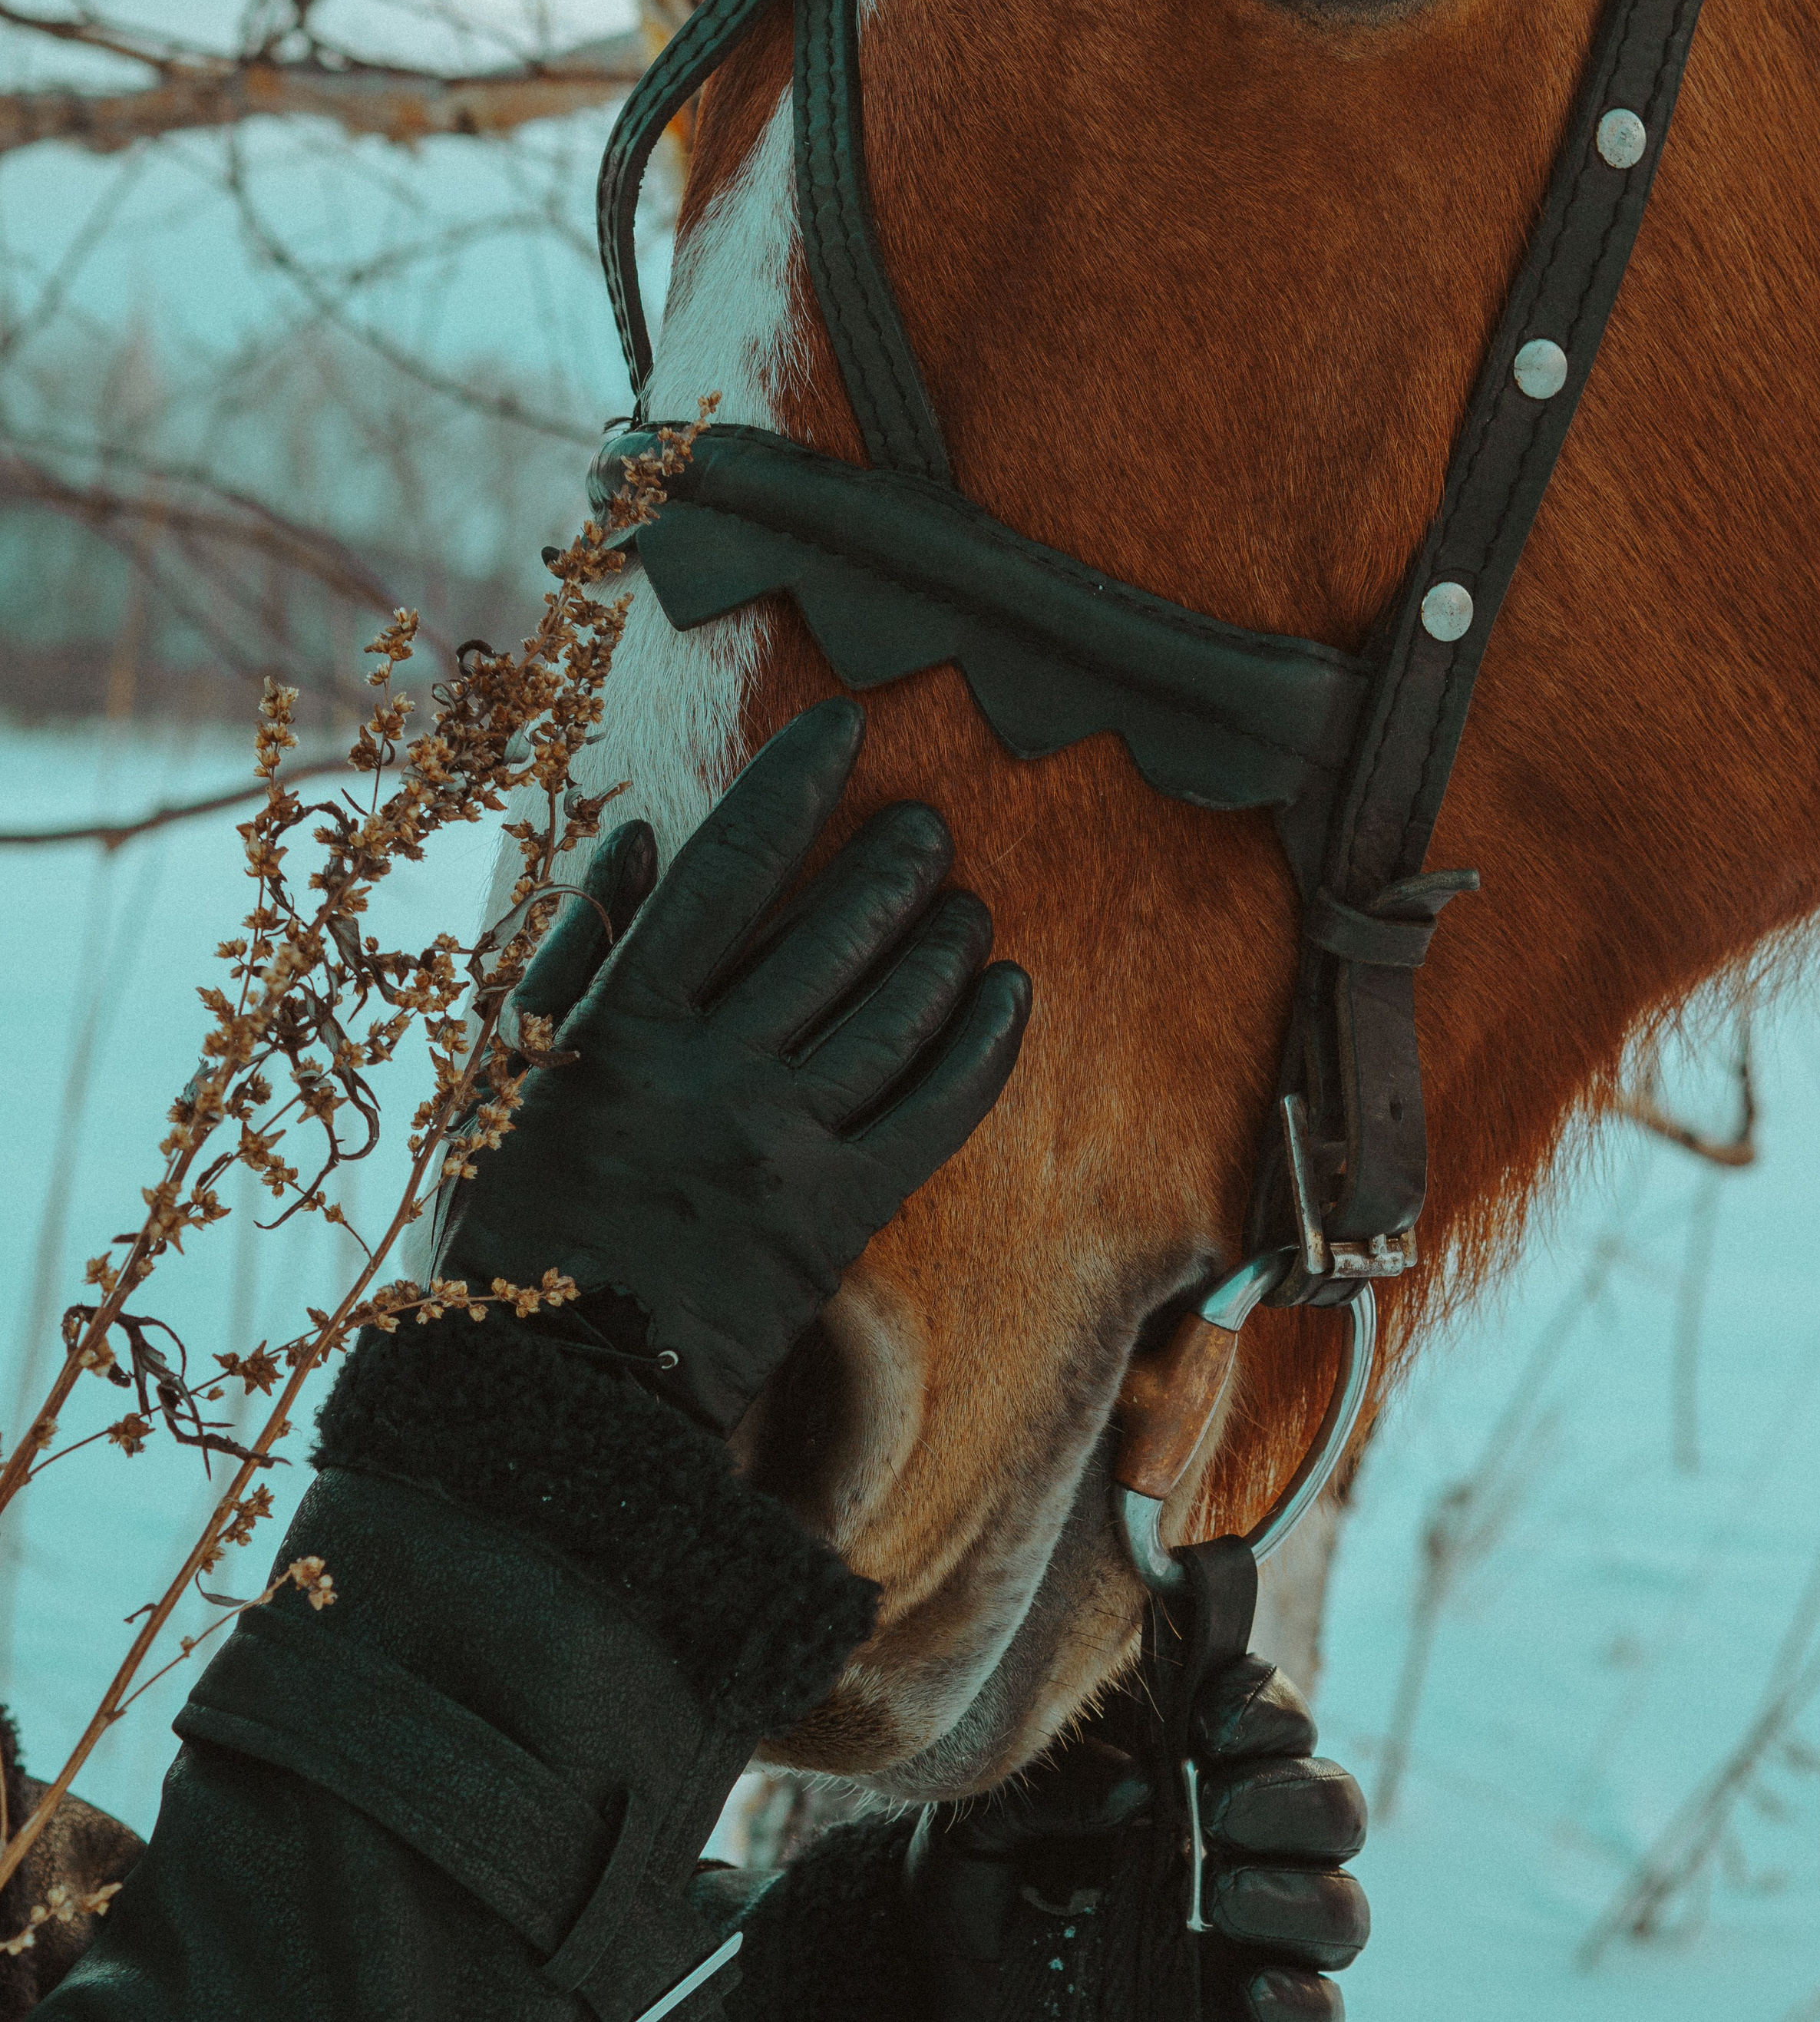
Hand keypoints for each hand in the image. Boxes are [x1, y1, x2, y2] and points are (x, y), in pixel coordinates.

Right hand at [432, 696, 1030, 1432]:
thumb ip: (572, 952)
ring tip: (966, 902)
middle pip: (832, 932)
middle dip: (895, 861)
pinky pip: (933, 1115)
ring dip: (945, 941)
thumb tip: (643, 838)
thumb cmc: (506, 1225)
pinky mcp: (835, 1220)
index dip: (793, 786)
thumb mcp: (504, 1074)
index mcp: (623, 1024)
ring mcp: (781, 1148)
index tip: (844, 727)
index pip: (730, 870)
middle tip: (927, 826)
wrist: (547, 1399)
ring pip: (894, 1013)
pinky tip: (1009, 992)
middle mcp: (711, 1072)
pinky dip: (981, 1045)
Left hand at [904, 1649, 1366, 2019]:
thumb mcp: (981, 1826)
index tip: (1206, 1724)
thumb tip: (1135, 1782)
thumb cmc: (978, 1886)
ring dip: (1297, 1892)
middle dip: (1287, 1794)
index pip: (1272, 1712)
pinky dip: (1303, 1996)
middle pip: (1334, 1800)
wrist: (956, 1995)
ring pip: (1343, 1905)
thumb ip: (1047, 1783)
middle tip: (1215, 1809)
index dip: (1262, 1705)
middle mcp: (1243, 1847)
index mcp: (1192, 1771)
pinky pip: (1324, 2009)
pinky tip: (1249, 1985)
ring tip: (1218, 1895)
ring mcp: (1255, 1937)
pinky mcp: (1252, 2015)